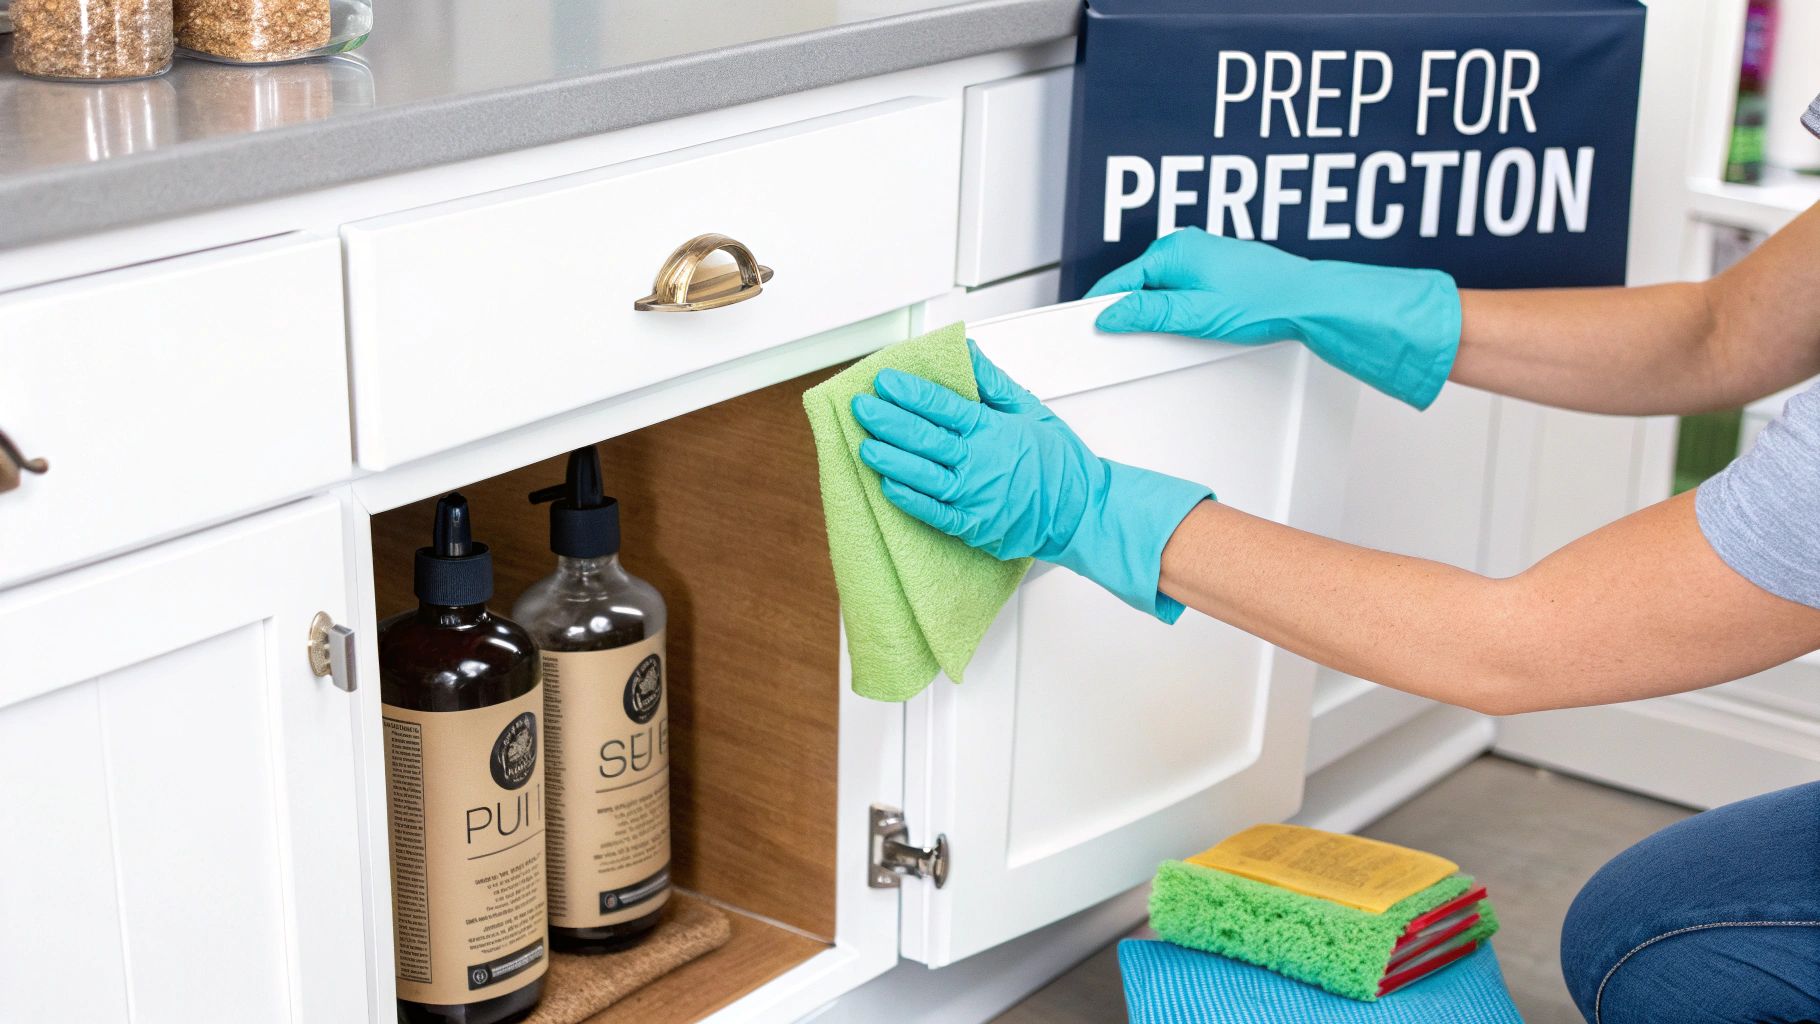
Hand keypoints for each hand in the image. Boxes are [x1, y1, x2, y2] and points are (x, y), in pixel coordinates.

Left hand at [852, 341, 1212, 621]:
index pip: (943, 406)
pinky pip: (935, 513)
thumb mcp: (1032, 411)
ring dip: (891, 459)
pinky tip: (889, 486)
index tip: (885, 381)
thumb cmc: (1061, 464)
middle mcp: (980, 462)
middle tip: (862, 408)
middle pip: (925, 438)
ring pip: (923, 475)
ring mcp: (975, 496)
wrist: (1082, 511)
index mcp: (993, 430)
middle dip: (888, 420)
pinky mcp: (974, 525)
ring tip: (866, 445)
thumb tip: (967, 353)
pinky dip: (910, 500)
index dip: (910, 393)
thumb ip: (995, 383)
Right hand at [1086, 228, 1461, 409]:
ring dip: (1157, 312)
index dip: (1103, 308)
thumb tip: (1110, 315)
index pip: (1119, 280)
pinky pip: (1181, 290)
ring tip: (1168, 335)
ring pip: (1161, 289)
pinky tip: (1189, 326)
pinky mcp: (1217, 269)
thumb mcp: (1195, 315)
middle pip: (1138, 284)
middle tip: (1128, 340)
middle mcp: (1186, 246)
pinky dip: (1176, 308)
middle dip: (1131, 311)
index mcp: (1173, 250)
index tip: (1089, 328)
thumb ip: (1147, 314)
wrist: (1309, 301)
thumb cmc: (1263, 302)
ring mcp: (1203, 256)